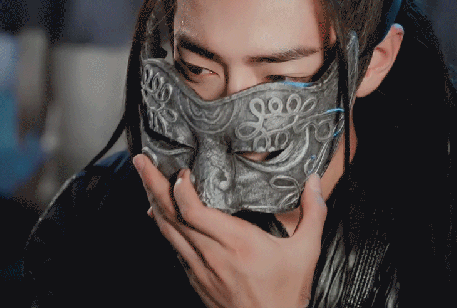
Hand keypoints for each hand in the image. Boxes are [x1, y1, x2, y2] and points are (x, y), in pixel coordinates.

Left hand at [133, 154, 326, 307]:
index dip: (182, 189)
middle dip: (153, 184)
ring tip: (144, 178)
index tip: (182, 171)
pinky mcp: (195, 278)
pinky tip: (159, 213)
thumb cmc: (285, 295)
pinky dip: (163, 225)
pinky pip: (172, 246)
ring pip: (166, 230)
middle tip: (142, 162)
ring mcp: (199, 267)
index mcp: (237, 243)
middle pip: (172, 215)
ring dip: (152, 201)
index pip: (195, 213)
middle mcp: (212, 254)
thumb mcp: (306, 252)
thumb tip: (315, 183)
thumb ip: (313, 213)